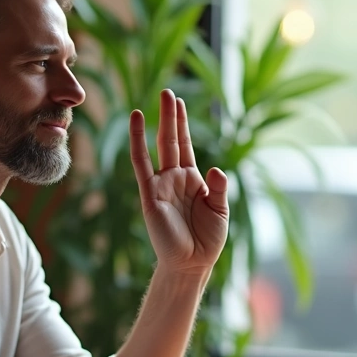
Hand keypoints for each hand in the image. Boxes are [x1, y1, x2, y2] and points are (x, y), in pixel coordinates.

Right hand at [129, 89, 228, 275]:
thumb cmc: (207, 240)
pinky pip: (142, 163)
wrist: (192, 264)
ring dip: (160, 122)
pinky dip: (138, 141)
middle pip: (172, 140)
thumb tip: (216, 168)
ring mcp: (161, 184)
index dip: (183, 124)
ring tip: (160, 98)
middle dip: (171, 116)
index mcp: (192, 180)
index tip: (179, 102)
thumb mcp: (220, 211)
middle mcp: (175, 178)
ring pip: (159, 146)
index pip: (185, 146)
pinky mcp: (149, 194)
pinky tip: (136, 122)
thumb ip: (219, 188)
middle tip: (168, 92)